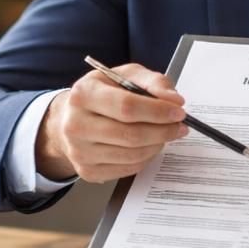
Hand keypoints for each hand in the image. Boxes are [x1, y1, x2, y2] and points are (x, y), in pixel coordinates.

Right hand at [35, 63, 187, 182]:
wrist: (69, 119)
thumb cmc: (101, 94)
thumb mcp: (124, 76)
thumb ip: (152, 81)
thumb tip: (173, 100)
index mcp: (83, 94)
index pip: (126, 106)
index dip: (158, 111)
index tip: (178, 111)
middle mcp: (76, 124)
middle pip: (131, 135)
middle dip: (163, 131)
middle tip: (179, 125)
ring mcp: (80, 151)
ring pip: (132, 155)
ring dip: (157, 145)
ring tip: (164, 134)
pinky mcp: (87, 171)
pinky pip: (128, 169)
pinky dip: (146, 158)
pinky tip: (148, 145)